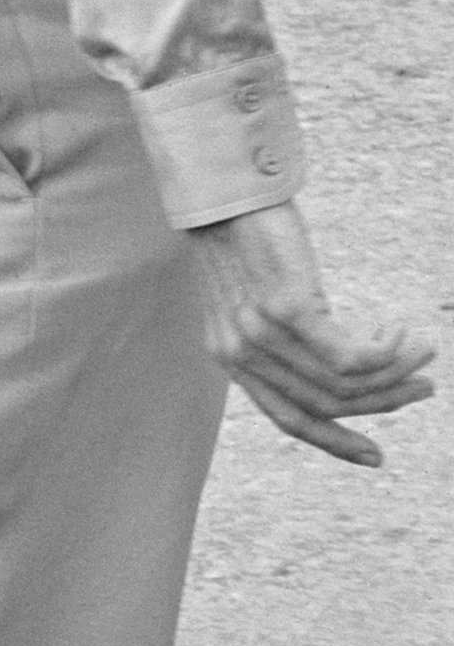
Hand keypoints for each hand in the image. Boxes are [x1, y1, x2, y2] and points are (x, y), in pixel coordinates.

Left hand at [186, 200, 436, 466]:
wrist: (221, 188)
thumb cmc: (242, 235)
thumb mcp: (248, 297)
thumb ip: (276, 338)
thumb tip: (336, 366)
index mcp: (231, 357)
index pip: (289, 419)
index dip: (335, 443)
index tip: (376, 456)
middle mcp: (242, 352)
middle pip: (329, 403)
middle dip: (385, 401)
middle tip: (423, 386)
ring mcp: (262, 332)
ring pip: (347, 383)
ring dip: (396, 372)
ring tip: (421, 350)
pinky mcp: (287, 306)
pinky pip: (353, 356)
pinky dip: (387, 351)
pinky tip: (399, 331)